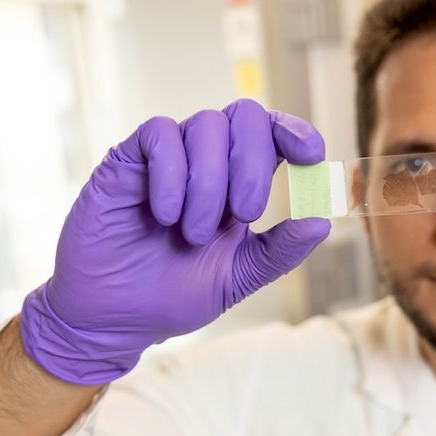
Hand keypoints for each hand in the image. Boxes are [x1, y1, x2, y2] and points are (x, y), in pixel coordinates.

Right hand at [20, 99, 330, 384]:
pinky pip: (158, 134)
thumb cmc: (172, 295)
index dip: (295, 132)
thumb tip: (322, 222)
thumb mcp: (238, 278)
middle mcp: (206, 162)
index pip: (273, 134)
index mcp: (239, 183)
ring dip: (209, 181)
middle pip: (245, 117)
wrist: (113, 319)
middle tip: (245, 212)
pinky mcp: (127, 161)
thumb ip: (279, 251)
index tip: (311, 155)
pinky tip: (165, 214)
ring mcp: (167, 158)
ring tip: (194, 232)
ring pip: (205, 125)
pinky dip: (171, 173)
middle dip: (253, 161)